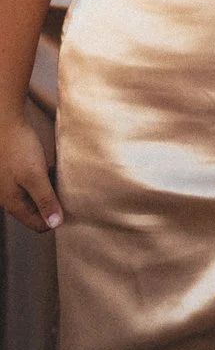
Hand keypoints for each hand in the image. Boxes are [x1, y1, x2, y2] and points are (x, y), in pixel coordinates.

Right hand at [1, 115, 60, 234]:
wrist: (5, 124)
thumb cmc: (18, 148)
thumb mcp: (35, 176)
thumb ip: (45, 199)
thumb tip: (55, 224)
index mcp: (12, 203)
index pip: (38, 225)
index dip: (56, 219)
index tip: (73, 207)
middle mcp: (10, 198)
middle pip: (38, 212)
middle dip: (55, 203)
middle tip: (69, 190)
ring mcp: (13, 186)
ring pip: (38, 197)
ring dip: (51, 190)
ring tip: (60, 176)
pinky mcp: (17, 174)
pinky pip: (36, 183)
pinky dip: (46, 178)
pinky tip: (53, 167)